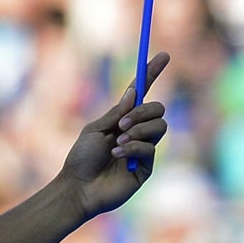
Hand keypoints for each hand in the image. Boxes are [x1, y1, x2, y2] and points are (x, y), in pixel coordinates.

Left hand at [61, 53, 169, 218]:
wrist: (79, 187)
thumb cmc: (81, 158)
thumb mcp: (95, 129)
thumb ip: (117, 113)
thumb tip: (135, 92)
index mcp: (122, 118)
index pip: (143, 92)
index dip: (152, 73)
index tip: (163, 55)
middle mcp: (137, 130)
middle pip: (157, 109)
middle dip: (143, 112)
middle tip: (123, 124)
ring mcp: (144, 148)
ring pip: (159, 126)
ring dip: (138, 131)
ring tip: (117, 142)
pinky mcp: (147, 166)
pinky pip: (150, 148)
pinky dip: (132, 147)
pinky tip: (117, 155)